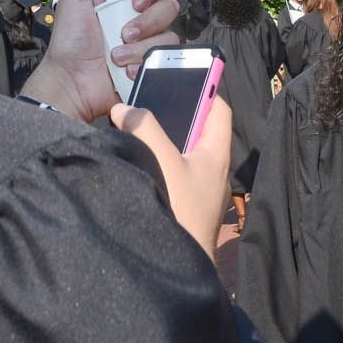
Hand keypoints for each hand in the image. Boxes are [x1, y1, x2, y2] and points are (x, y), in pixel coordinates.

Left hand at [24, 0, 179, 121]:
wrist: (72, 84)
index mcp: (123, 0)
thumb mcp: (73, 0)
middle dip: (148, 21)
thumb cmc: (69, 43)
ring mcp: (148, 43)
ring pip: (169, 35)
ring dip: (142, 47)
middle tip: (124, 33)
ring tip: (117, 58)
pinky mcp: (152, 66)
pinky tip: (126, 71)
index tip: (134, 1)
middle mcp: (139, 19)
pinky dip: (146, 64)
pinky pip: (167, 59)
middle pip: (168, 6)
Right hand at [110, 96, 231, 260]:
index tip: (184, 76)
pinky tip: (137, 162)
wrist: (180, 266)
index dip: (205, 89)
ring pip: (183, 152)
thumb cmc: (181, 212)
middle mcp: (212, 169)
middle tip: (150, 98)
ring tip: (136, 125)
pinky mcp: (186, 205)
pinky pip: (174, 173)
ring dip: (163, 138)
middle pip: (198, 129)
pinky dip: (158, 161)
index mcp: (216, 153)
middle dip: (176, 112)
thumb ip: (144, 130)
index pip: (219, 109)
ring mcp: (200, 189)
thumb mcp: (162, 163)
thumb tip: (123, 109)